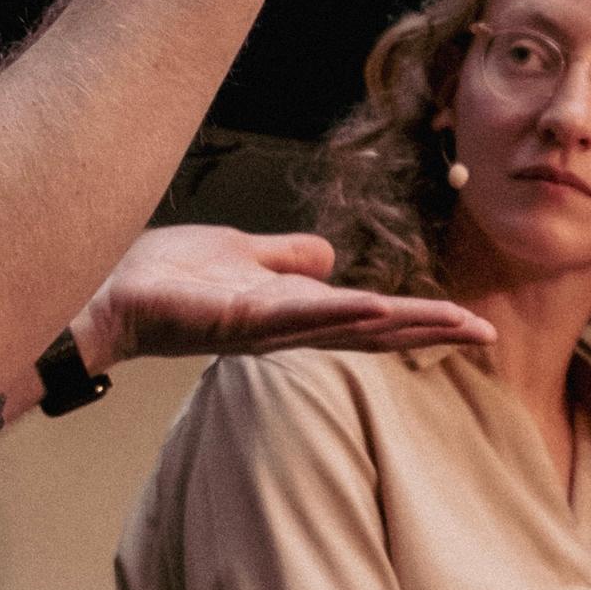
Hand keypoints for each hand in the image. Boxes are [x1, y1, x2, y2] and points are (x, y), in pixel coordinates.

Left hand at [69, 228, 494, 381]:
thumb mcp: (241, 254)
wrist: (105, 291)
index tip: (470, 323)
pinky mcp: (239, 322)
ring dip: (402, 327)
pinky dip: (340, 314)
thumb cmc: (163, 278)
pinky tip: (378, 308)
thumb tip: (328, 255)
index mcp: (294, 310)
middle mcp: (288, 327)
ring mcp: (266, 329)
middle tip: (485, 335)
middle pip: (374, 332)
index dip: (420, 320)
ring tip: (452, 324)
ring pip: (348, 328)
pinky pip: (298, 319)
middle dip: (430, 332)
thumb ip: (285, 257)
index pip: (371, 318)